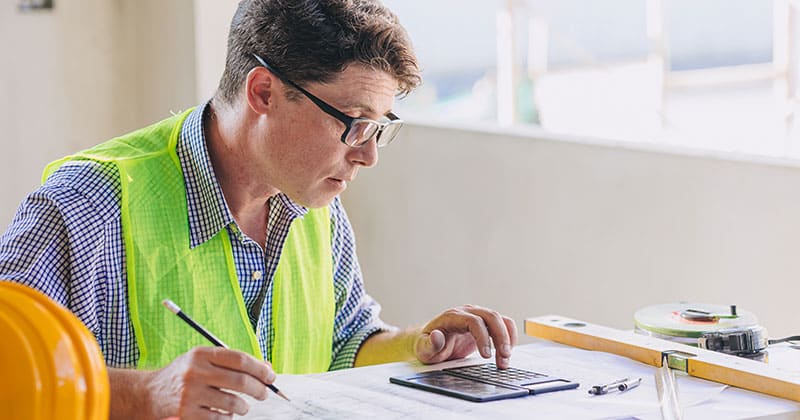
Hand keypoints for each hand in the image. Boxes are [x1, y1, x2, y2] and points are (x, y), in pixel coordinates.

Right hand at [143, 347, 275, 418]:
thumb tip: (268, 368)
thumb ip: (234, 362)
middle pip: (240, 381)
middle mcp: (195, 371)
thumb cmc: (186, 374)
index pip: (240, 359)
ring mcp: (190, 393)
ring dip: (244, 407)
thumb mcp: (205, 360)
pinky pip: (219, 418)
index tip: (271, 376)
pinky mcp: (187, 413)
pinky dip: (228, 417)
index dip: (260, 369)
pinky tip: (225, 412)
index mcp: (202, 354)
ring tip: (243, 406)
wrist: (150, 393)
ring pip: (233, 403)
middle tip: (264, 393)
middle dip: (259, 389)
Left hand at [414, 304, 517, 368]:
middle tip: (503, 358)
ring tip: (505, 359)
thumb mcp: (423, 349)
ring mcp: (477, 316)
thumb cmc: (427, 345)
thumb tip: (436, 336)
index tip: (486, 356)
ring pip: (500, 319)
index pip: (473, 321)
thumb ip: (429, 344)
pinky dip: (508, 336)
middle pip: (491, 316)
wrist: (430, 342)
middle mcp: (467, 312)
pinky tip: (506, 352)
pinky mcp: (484, 324)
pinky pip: (502, 324)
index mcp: (452, 316)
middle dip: (501, 337)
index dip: (483, 337)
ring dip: (507, 338)